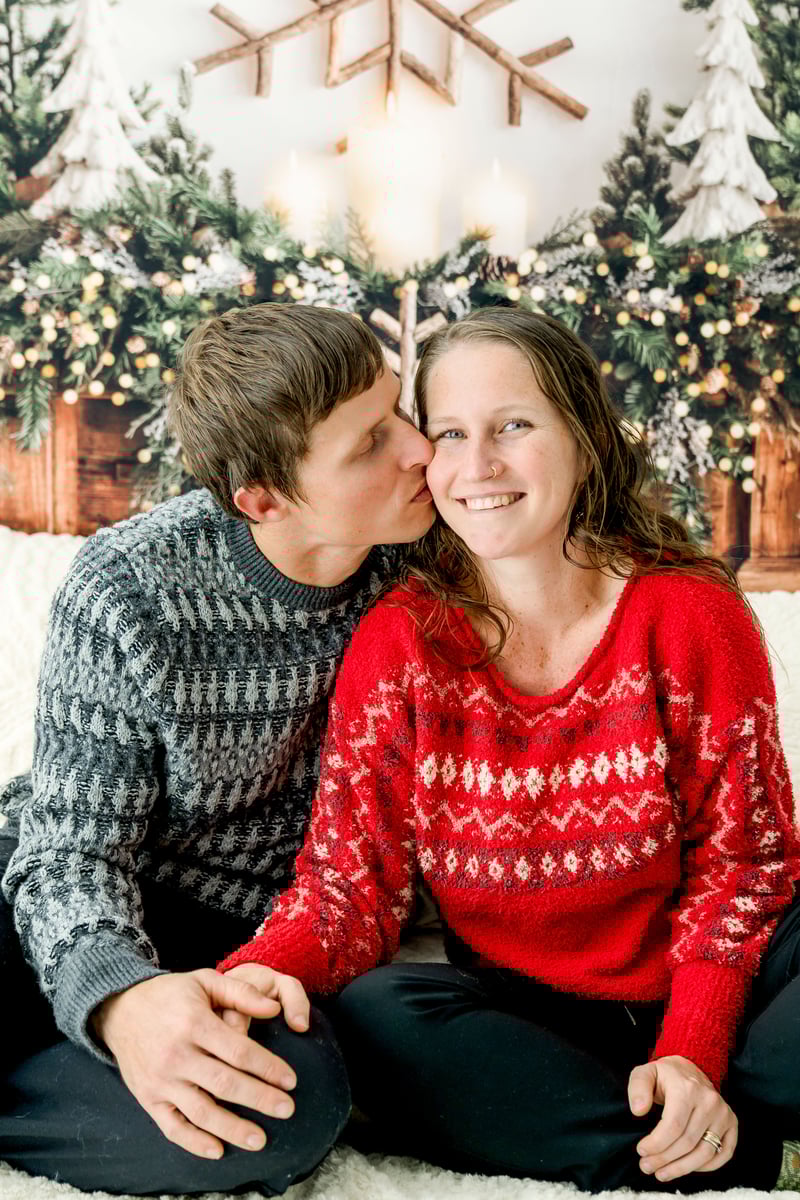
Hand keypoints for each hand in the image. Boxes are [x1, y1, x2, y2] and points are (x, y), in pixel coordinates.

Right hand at [92, 968, 305, 1158]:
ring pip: (202, 1111)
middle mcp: (177, 1055)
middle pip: (225, 1084)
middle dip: (260, 1099)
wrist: (120, 1010)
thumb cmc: (171, 994)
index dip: (268, 1068)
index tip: (291, 1080)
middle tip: (287, 1110)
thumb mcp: (205, 981)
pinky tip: (218, 1150)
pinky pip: (172, 1127)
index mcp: (195, 1023)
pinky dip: (194, 1142)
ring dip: (233, 1129)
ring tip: (260, 1139)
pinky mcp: (148, 1098)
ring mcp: (161, 1080)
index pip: (239, 1051)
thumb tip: (275, 1008)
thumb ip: (242, 993)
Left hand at [628, 1055, 737, 1181]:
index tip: (641, 1151)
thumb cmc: (665, 1076)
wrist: (689, 1070)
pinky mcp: (731, 1123)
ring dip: (682, 1168)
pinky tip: (686, 1167)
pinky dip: (705, 1166)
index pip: (673, 1125)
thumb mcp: (644, 1073)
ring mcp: (723, 1113)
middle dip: (664, 1159)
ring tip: (662, 1173)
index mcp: (687, 1088)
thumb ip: (638, 1088)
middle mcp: (709, 1101)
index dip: (657, 1144)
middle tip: (647, 1166)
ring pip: (705, 1152)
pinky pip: (723, 1154)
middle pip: (687, 1142)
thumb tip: (638, 1110)